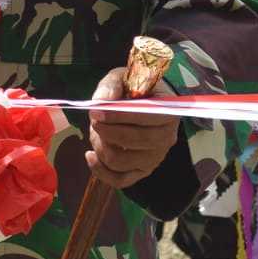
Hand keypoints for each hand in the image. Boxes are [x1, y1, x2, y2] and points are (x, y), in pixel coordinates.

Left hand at [86, 68, 177, 188]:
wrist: (141, 103)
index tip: (96, 112)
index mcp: (167, 112)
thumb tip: (101, 102)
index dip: (119, 116)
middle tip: (93, 119)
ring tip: (95, 131)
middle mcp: (166, 138)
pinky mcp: (142, 171)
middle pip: (133, 141)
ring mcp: (155, 157)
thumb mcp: (121, 77)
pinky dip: (101, 171)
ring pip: (121, 161)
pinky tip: (90, 155)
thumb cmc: (131, 88)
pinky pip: (120, 180)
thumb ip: (111, 86)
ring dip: (101, 146)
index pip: (146, 118)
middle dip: (106, 131)